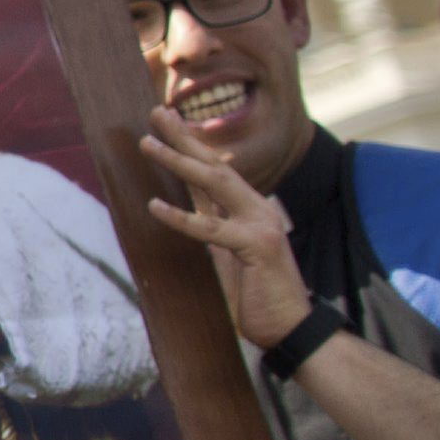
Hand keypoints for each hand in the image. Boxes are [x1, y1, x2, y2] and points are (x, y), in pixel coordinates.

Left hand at [135, 108, 314, 348]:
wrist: (291, 327)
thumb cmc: (257, 296)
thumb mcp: (228, 256)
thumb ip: (213, 231)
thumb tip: (188, 210)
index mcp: (249, 210)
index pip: (217, 169)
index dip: (192, 144)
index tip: (168, 121)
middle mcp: (257, 210)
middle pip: (215, 164)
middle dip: (184, 137)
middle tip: (156, 111)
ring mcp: (260, 224)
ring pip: (214, 183)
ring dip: (178, 161)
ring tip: (148, 143)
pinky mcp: (257, 246)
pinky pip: (211, 228)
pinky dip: (181, 217)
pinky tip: (155, 205)